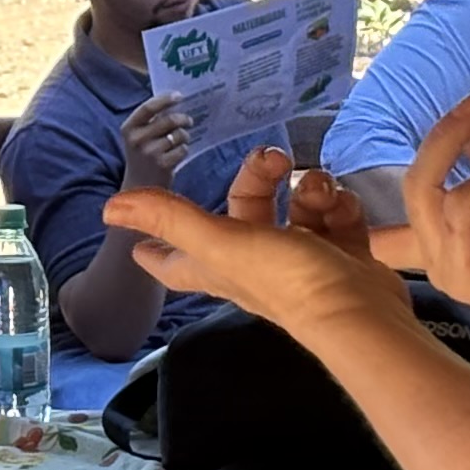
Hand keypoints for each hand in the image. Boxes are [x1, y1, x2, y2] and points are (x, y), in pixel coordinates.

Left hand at [107, 146, 409, 339]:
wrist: (359, 311)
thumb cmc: (285, 280)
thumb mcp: (221, 243)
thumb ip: (170, 220)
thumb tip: (109, 209)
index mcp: (218, 267)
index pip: (174, 260)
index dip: (155, 249)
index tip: (138, 245)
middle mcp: (255, 265)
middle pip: (244, 209)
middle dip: (258, 177)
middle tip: (276, 158)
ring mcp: (302, 261)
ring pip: (296, 207)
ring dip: (309, 189)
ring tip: (320, 189)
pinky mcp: (341, 256)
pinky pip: (335, 216)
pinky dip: (339, 205)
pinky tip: (342, 205)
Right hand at [114, 85, 201, 195]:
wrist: (139, 187)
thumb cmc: (142, 156)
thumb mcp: (138, 137)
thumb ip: (151, 121)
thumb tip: (174, 101)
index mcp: (129, 128)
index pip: (148, 108)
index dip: (165, 99)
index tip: (179, 96)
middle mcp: (137, 140)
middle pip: (168, 120)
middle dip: (183, 118)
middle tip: (189, 120)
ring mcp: (149, 153)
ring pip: (178, 135)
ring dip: (184, 136)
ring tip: (182, 140)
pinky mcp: (162, 165)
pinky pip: (182, 149)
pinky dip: (184, 149)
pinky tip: (177, 153)